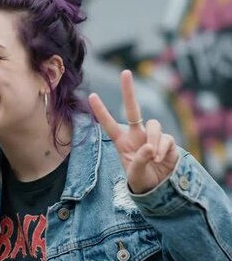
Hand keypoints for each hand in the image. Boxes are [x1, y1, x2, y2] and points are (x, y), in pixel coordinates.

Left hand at [88, 70, 178, 193]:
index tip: (91, 95)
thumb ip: (139, 161)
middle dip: (129, 91)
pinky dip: (163, 150)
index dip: (101, 111)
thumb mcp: (135, 174)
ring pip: (154, 125)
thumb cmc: (141, 179)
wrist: (159, 189)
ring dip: (153, 140)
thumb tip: (149, 147)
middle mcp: (136, 135)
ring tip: (153, 158)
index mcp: (122, 142)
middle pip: (133, 110)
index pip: (109, 124)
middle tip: (125, 72)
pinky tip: (161, 160)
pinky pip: (166, 139)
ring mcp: (152, 136)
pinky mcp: (168, 141)